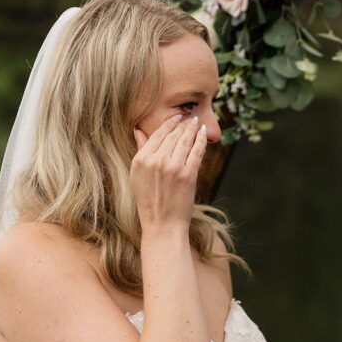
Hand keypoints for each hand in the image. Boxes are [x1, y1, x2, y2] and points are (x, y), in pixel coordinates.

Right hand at [131, 114, 206, 232]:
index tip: (177, 117)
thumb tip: (138, 130)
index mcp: (141, 160)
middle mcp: (156, 161)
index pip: (157, 134)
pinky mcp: (188, 175)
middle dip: (183, 124)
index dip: (169, 123)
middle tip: (191, 118)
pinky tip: (204, 132)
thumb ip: (140, 151)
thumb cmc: (150, 201)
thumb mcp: (137, 176)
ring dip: (193, 128)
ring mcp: (173, 167)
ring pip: (185, 140)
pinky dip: (202, 140)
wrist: (162, 224)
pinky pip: (197, 151)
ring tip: (197, 122)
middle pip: (173, 135)